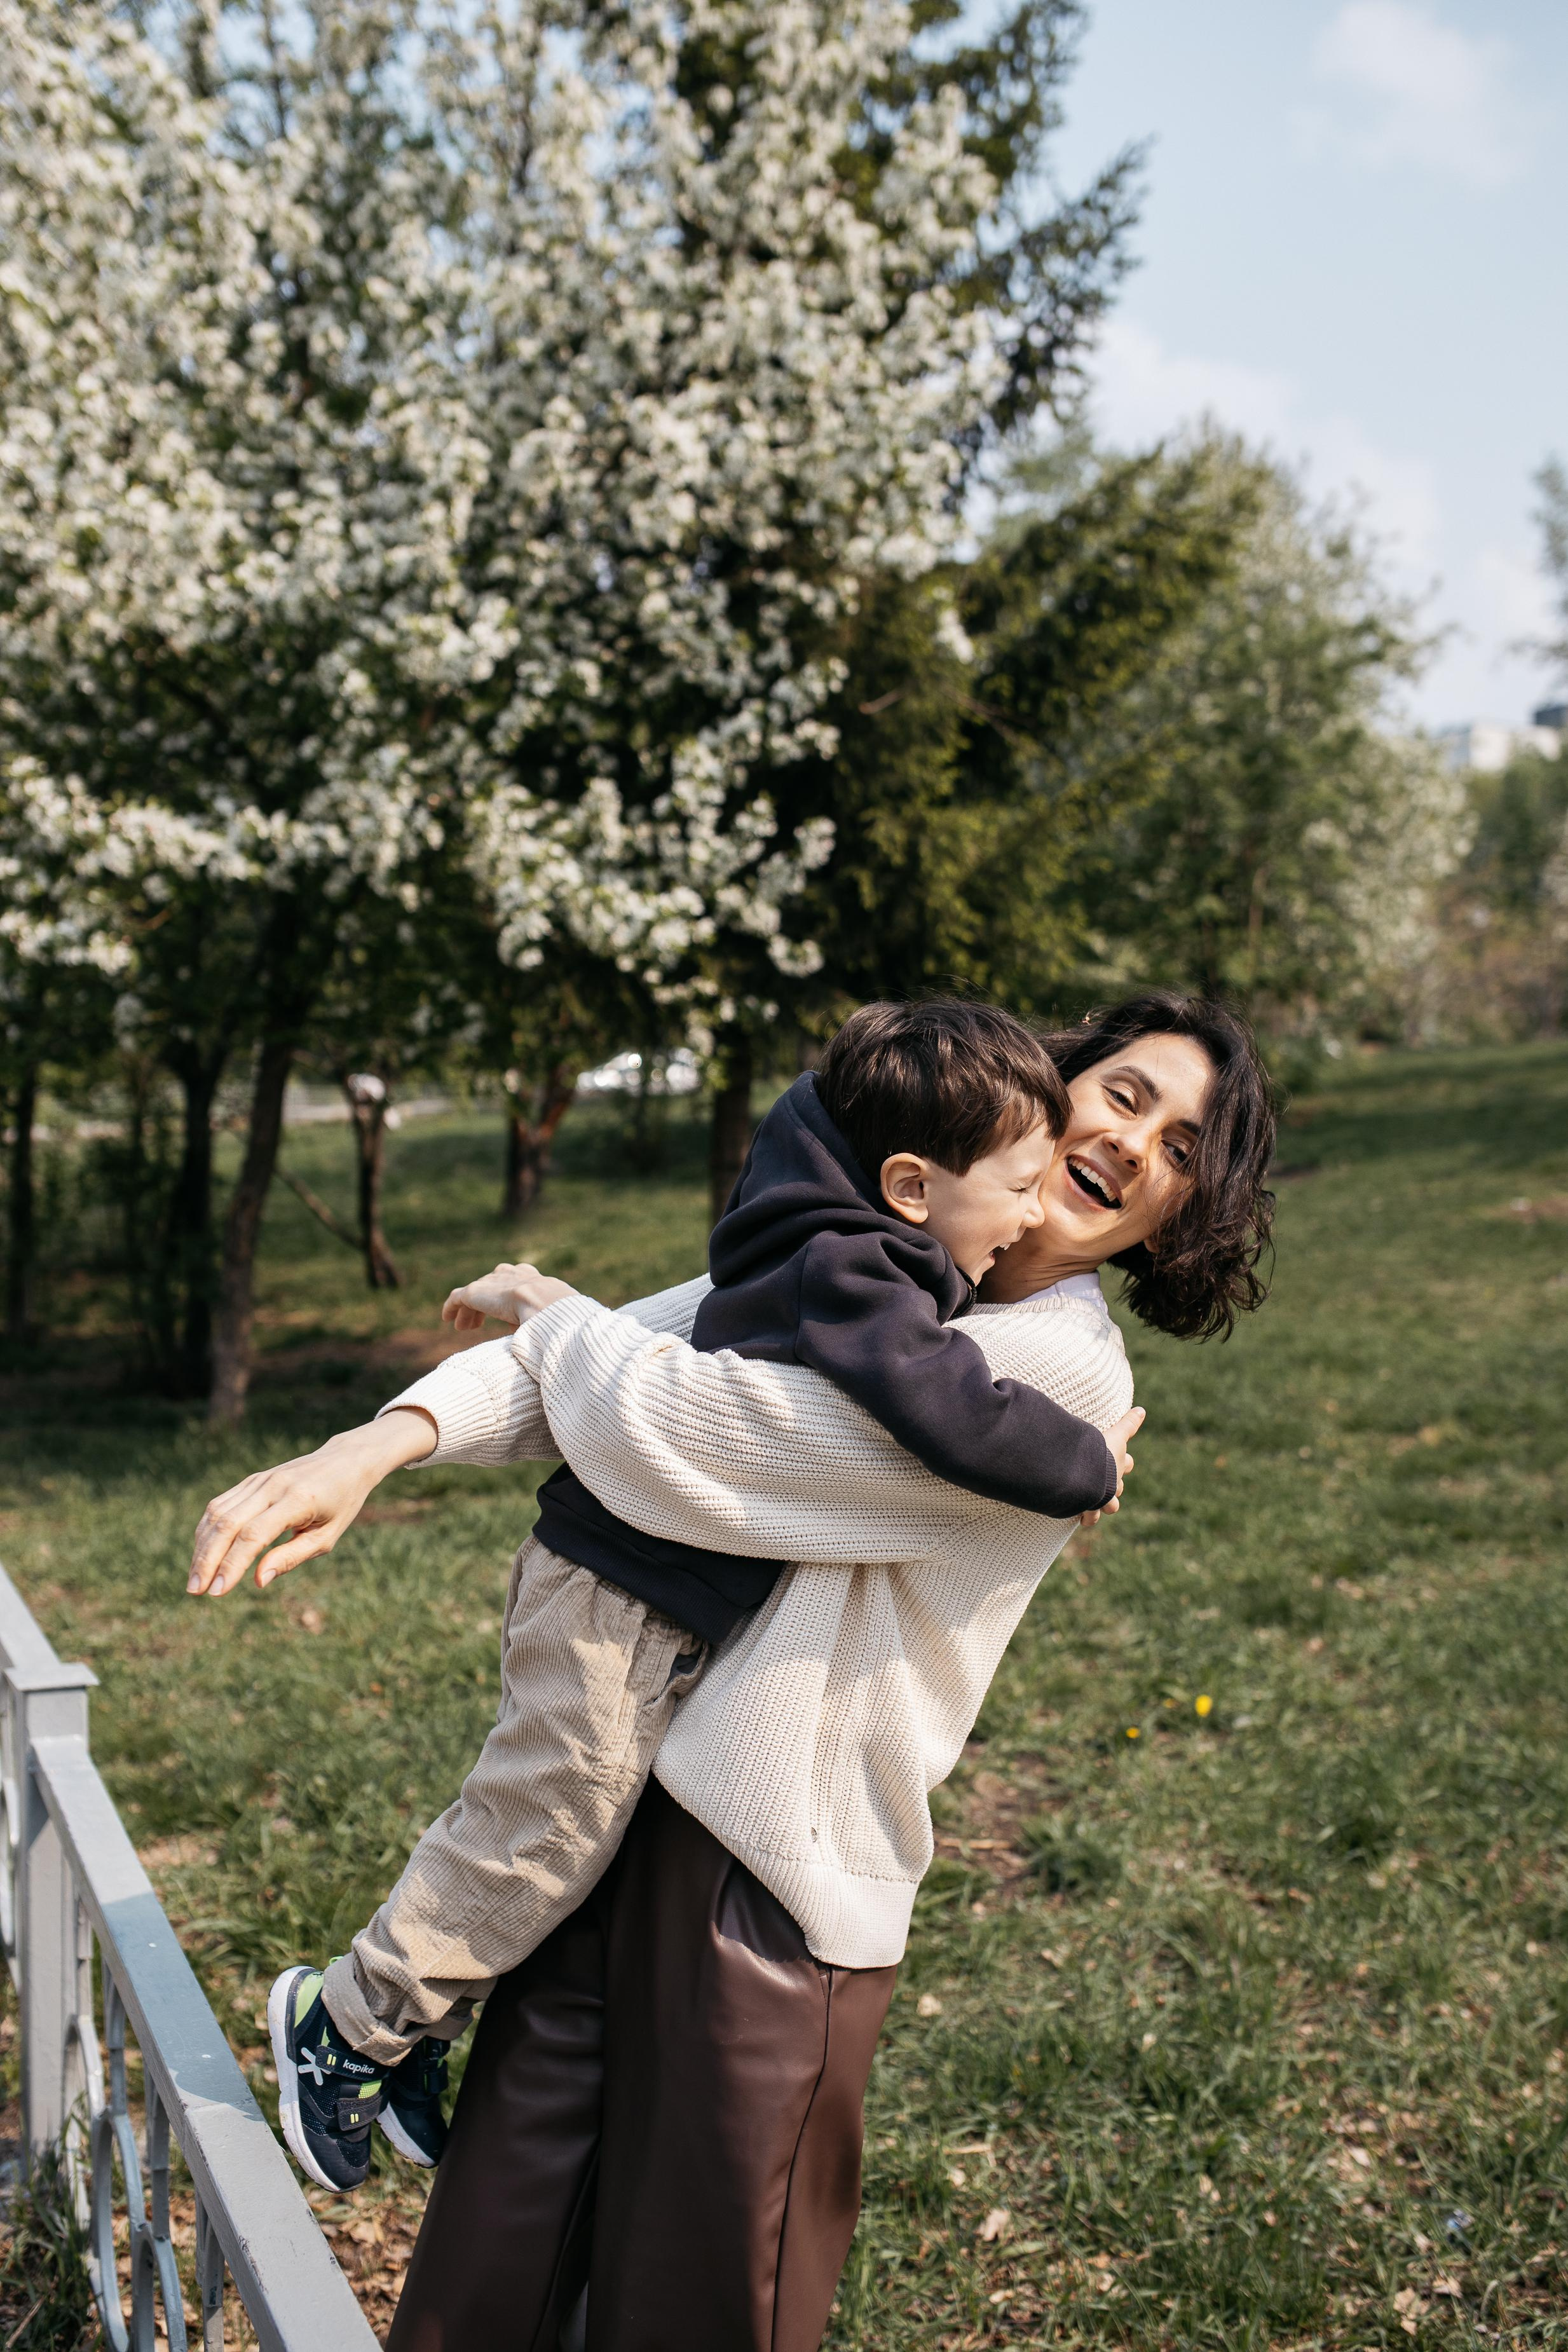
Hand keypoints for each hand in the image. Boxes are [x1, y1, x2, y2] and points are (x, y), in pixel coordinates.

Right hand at [186, 1411, 435, 1597]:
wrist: (346, 1460)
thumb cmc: (341, 1504)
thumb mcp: (327, 1537)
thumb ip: (292, 1557)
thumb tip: (258, 1581)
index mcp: (297, 1500)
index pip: (254, 1535)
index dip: (232, 1565)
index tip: (217, 1592)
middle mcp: (273, 1486)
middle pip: (228, 1524)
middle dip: (207, 1560)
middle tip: (195, 1591)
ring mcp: (259, 1480)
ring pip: (218, 1513)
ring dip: (202, 1547)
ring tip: (195, 1579)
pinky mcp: (252, 1480)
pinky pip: (221, 1504)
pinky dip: (207, 1530)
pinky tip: (203, 1553)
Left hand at [441, 1261, 578, 1333]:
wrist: (544, 1303)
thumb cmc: (555, 1314)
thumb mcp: (549, 1317)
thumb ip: (534, 1322)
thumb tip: (527, 1337)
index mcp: (532, 1278)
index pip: (515, 1282)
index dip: (505, 1297)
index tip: (504, 1315)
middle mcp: (510, 1275)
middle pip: (491, 1286)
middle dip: (485, 1303)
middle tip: (479, 1323)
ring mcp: (491, 1281)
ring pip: (474, 1294)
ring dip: (469, 1311)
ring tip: (466, 1327)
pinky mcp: (475, 1291)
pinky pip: (458, 1298)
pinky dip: (451, 1307)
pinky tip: (447, 1319)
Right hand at [1078, 1405, 1144, 1527]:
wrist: (1087, 1473)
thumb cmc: (1100, 1452)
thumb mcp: (1115, 1435)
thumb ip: (1128, 1424)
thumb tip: (1142, 1410)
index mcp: (1117, 1464)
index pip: (1127, 1463)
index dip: (1124, 1462)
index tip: (1122, 1461)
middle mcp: (1113, 1483)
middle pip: (1118, 1488)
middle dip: (1113, 1487)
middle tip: (1103, 1484)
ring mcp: (1102, 1498)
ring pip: (1109, 1507)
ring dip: (1101, 1506)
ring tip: (1090, 1506)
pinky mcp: (1089, 1508)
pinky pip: (1089, 1518)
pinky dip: (1085, 1517)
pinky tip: (1077, 1515)